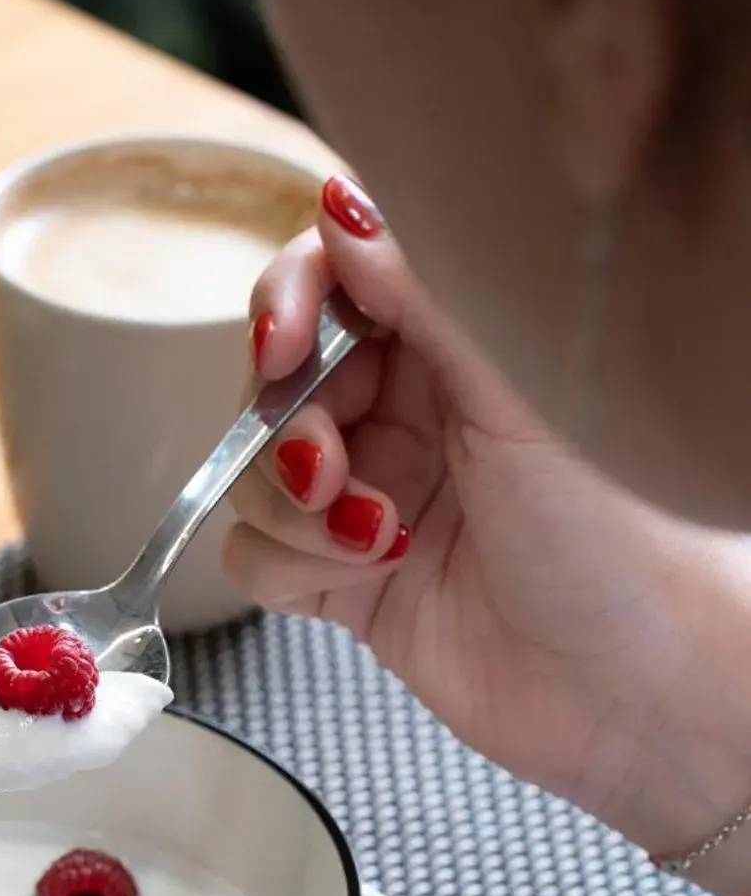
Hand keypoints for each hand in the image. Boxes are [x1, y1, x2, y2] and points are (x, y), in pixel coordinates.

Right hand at [228, 178, 750, 895]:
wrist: (641, 693)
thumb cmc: (621, 536)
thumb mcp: (519, 396)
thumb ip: (423, 295)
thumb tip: (341, 202)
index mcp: (458, 346)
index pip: (333, 285)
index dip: (289, 307)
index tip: (282, 347)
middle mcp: (409, 414)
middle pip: (274, 384)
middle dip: (285, 425)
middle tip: (332, 467)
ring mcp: (370, 499)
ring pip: (254, 471)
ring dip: (291, 504)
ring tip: (374, 535)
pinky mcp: (347, 584)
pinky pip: (258, 556)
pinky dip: (292, 565)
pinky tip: (365, 574)